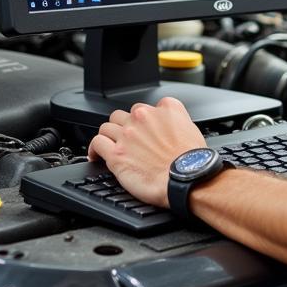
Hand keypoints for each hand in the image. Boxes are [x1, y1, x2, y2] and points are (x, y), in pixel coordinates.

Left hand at [87, 97, 205, 206]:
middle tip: (130, 140)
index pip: (147, 107)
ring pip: (107, 126)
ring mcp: (128, 134)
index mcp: (165, 109)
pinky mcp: (116, 153)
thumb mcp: (192, 129)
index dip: (145, 121)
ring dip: (109, 136)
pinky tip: (97, 155)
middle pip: (124, 114)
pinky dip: (94, 148)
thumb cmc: (193, 161)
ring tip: (111, 146)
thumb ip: (177, 121)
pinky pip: (97, 142)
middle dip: (125, 126)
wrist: (187, 179)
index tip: (145, 130)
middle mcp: (144, 117)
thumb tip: (169, 128)